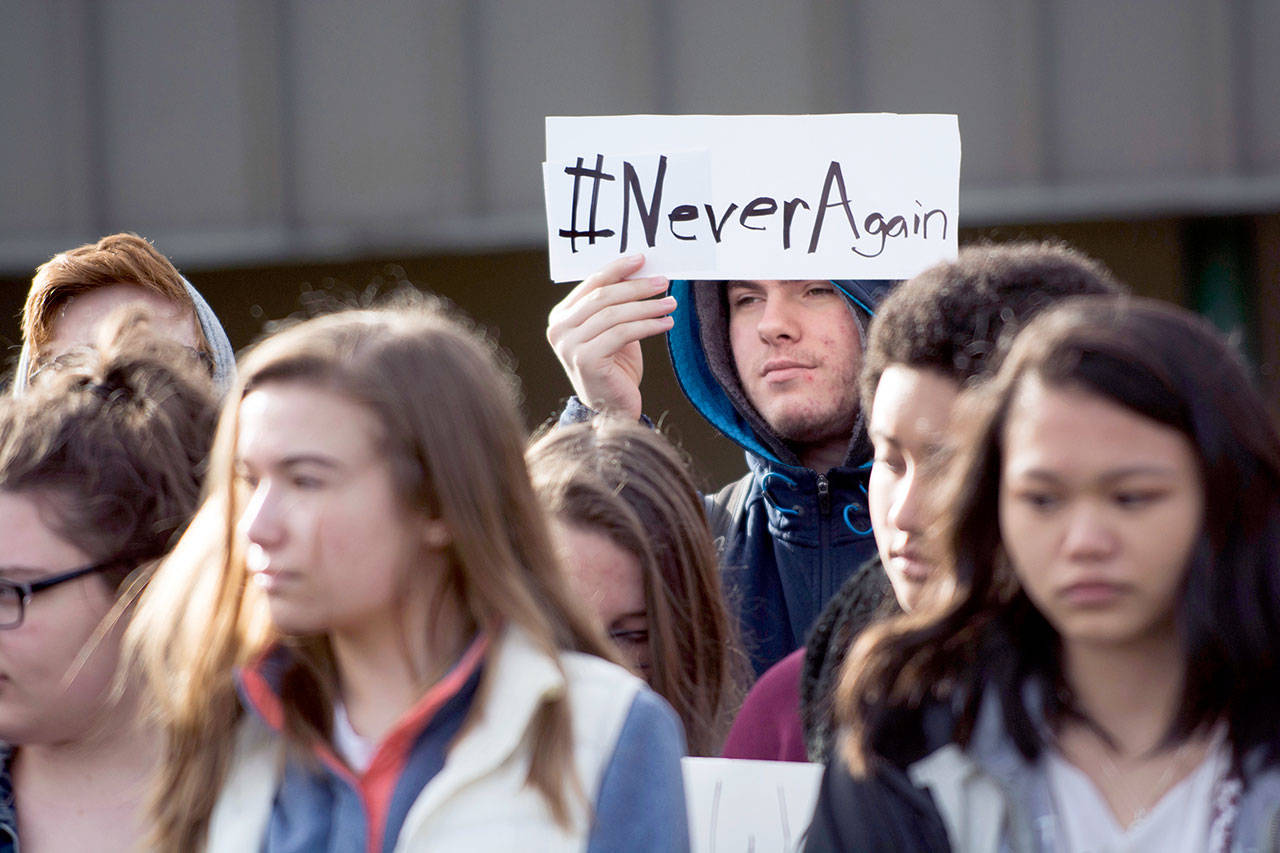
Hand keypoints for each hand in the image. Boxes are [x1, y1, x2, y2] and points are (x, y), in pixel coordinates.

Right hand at [546, 254, 674, 420]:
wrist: (612, 409)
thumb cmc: (615, 367)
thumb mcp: (613, 329)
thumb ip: (616, 304)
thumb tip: (641, 271)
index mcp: (561, 317)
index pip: (591, 284)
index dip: (617, 269)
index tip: (642, 259)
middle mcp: (559, 330)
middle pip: (603, 297)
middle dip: (637, 287)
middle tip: (664, 281)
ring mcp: (569, 345)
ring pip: (614, 314)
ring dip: (647, 306)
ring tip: (671, 302)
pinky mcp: (586, 359)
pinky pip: (622, 333)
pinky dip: (648, 325)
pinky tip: (667, 323)